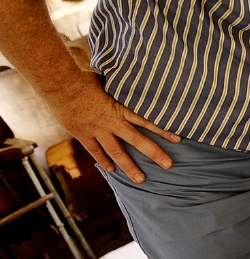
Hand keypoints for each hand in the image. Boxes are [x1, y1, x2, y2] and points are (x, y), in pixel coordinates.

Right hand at [50, 72, 179, 182]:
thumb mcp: (110, 82)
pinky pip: (95, 151)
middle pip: (137, 140)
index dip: (163, 130)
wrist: (60, 85)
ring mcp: (97, 130)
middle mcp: (112, 122)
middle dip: (154, 153)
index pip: (147, 121)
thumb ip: (124, 90)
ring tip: (141, 179)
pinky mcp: (83, 134)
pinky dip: (104, 161)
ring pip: (117, 152)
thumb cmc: (86, 79)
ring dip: (129, 166)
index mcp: (121, 108)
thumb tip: (139, 84)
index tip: (179, 139)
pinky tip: (112, 171)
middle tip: (169, 165)